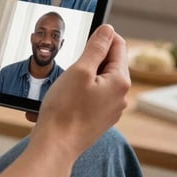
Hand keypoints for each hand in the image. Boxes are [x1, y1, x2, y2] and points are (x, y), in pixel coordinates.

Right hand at [30, 24, 129, 159]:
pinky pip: (93, 96)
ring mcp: (111, 109)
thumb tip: (108, 30)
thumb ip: (96, 48)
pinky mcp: (99, 119)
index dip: (101, 36)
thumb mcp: (80, 70)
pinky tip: (64, 98)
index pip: (118, 46)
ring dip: (82, 75)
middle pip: (109, 63)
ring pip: (99, 79)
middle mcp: (121, 96)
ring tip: (64, 84)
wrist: (56, 146)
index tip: (84, 36)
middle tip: (69, 64)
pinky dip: (79, 91)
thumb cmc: (65, 109)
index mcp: (120, 81)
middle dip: (89, 58)